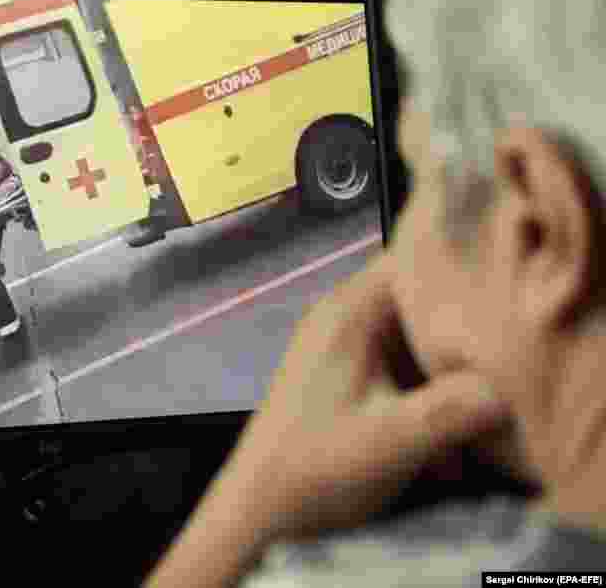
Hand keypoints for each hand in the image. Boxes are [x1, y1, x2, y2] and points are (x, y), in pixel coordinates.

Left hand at [146, 253, 509, 586]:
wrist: (263, 510)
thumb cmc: (313, 467)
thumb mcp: (393, 438)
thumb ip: (454, 408)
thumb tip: (507, 390)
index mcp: (349, 313)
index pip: (414, 260)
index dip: (462, 274)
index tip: (505, 299)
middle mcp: (345, 321)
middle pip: (423, 305)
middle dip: (464, 337)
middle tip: (502, 368)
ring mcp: (345, 351)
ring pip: (417, 344)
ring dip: (450, 380)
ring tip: (475, 420)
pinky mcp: (350, 382)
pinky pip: (403, 375)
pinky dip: (429, 402)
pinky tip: (446, 450)